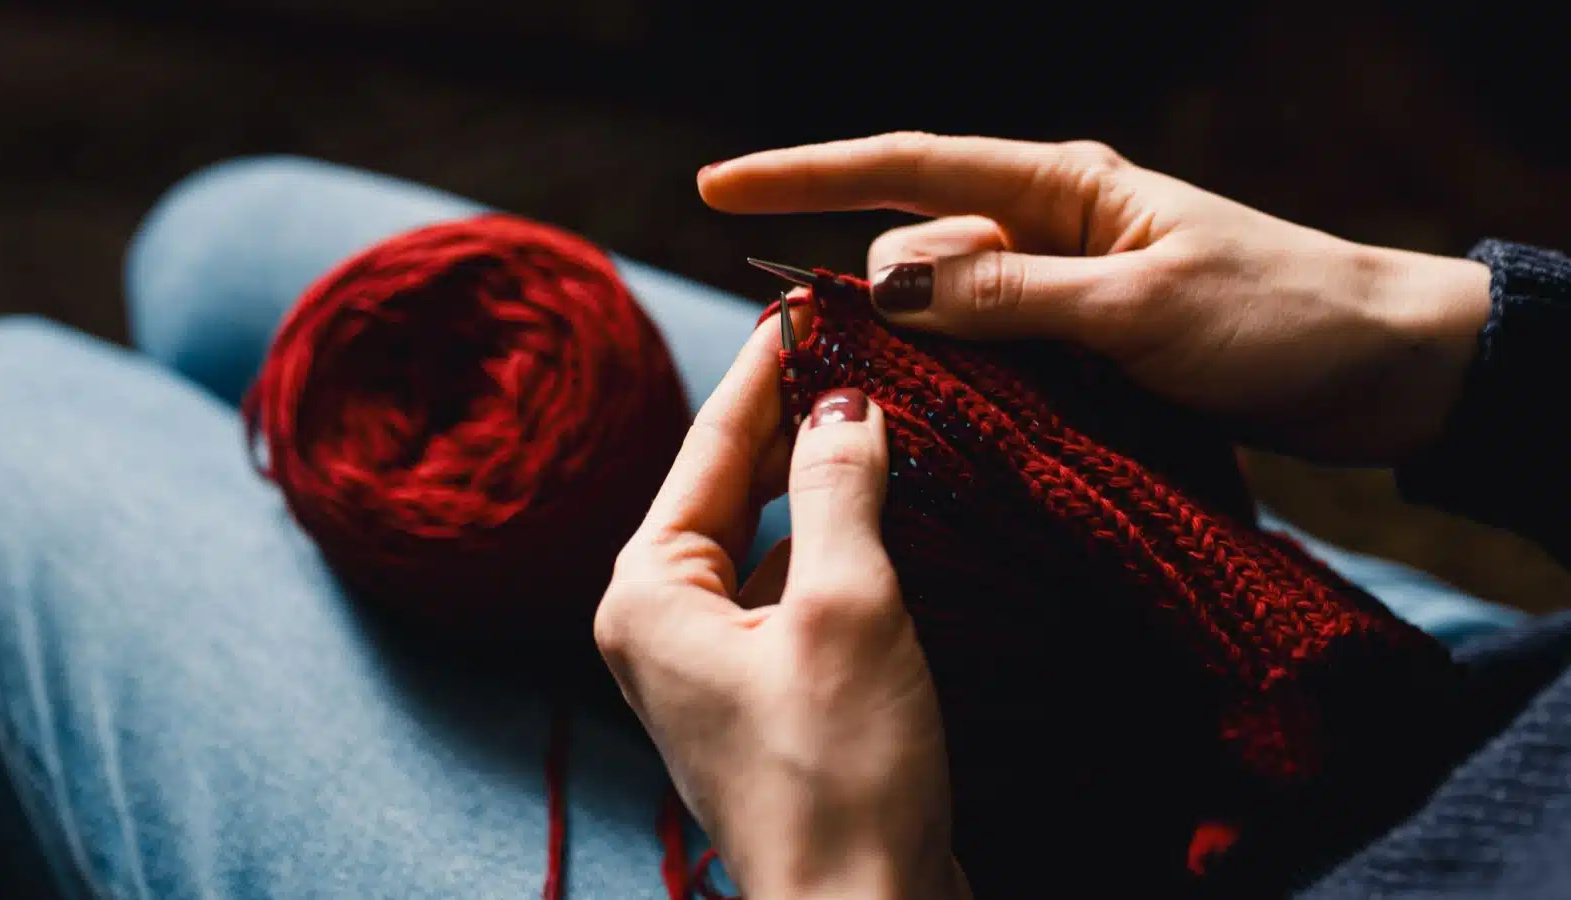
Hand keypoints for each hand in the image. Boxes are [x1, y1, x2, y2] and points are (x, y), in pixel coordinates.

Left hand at [594, 316, 967, 899]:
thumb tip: (845, 403)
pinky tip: (899, 509)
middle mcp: (665, 623)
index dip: (767, 367)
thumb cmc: (841, 776)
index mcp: (649, 592)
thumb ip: (838, 487)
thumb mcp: (846, 607)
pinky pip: (800, 590)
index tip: (811, 299)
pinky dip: (844, 545)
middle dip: (798, 418)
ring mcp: (716, 664)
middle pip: (732, 486)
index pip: (709, 444)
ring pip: (772, 537)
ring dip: (828, 481)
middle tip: (867, 346)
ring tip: (895, 410)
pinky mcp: (772, 695)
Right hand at [698, 133, 1492, 463]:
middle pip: (915, 250)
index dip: (806, 175)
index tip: (715, 186)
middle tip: (822, 363)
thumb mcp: (1142, 309)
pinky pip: (989, 359)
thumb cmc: (1281, 319)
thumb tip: (883, 283)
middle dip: (856, 294)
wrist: (1386, 371)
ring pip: (946, 313)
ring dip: (906, 352)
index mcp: (1063, 188)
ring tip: (874, 406)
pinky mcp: (1081, 351)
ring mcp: (1063, 293)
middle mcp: (1050, 229)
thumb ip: (1012, 297)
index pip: (909, 169)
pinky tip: (934, 424)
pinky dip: (954, 386)